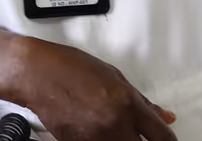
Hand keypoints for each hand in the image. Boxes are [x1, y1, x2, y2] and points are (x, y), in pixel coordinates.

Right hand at [8, 37, 175, 140]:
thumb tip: (165, 116)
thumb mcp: (115, 76)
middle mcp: (114, 124)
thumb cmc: (70, 68)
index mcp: (127, 103)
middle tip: (137, 135)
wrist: (37, 74)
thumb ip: (143, 101)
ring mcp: (95, 138)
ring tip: (113, 129)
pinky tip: (98, 131)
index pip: (163, 137)